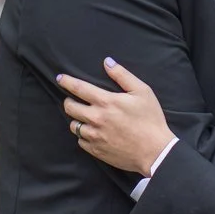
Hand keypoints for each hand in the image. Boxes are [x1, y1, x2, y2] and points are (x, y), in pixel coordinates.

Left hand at [57, 58, 173, 175]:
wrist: (155, 151)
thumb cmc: (150, 119)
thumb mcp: (142, 92)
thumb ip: (122, 75)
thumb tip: (107, 62)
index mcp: (106, 102)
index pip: (79, 88)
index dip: (67, 82)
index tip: (60, 78)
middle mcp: (96, 118)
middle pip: (70, 108)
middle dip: (68, 101)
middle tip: (72, 100)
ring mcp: (95, 136)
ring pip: (74, 126)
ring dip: (76, 120)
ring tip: (85, 117)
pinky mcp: (96, 150)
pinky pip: (81, 141)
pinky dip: (84, 136)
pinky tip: (93, 133)